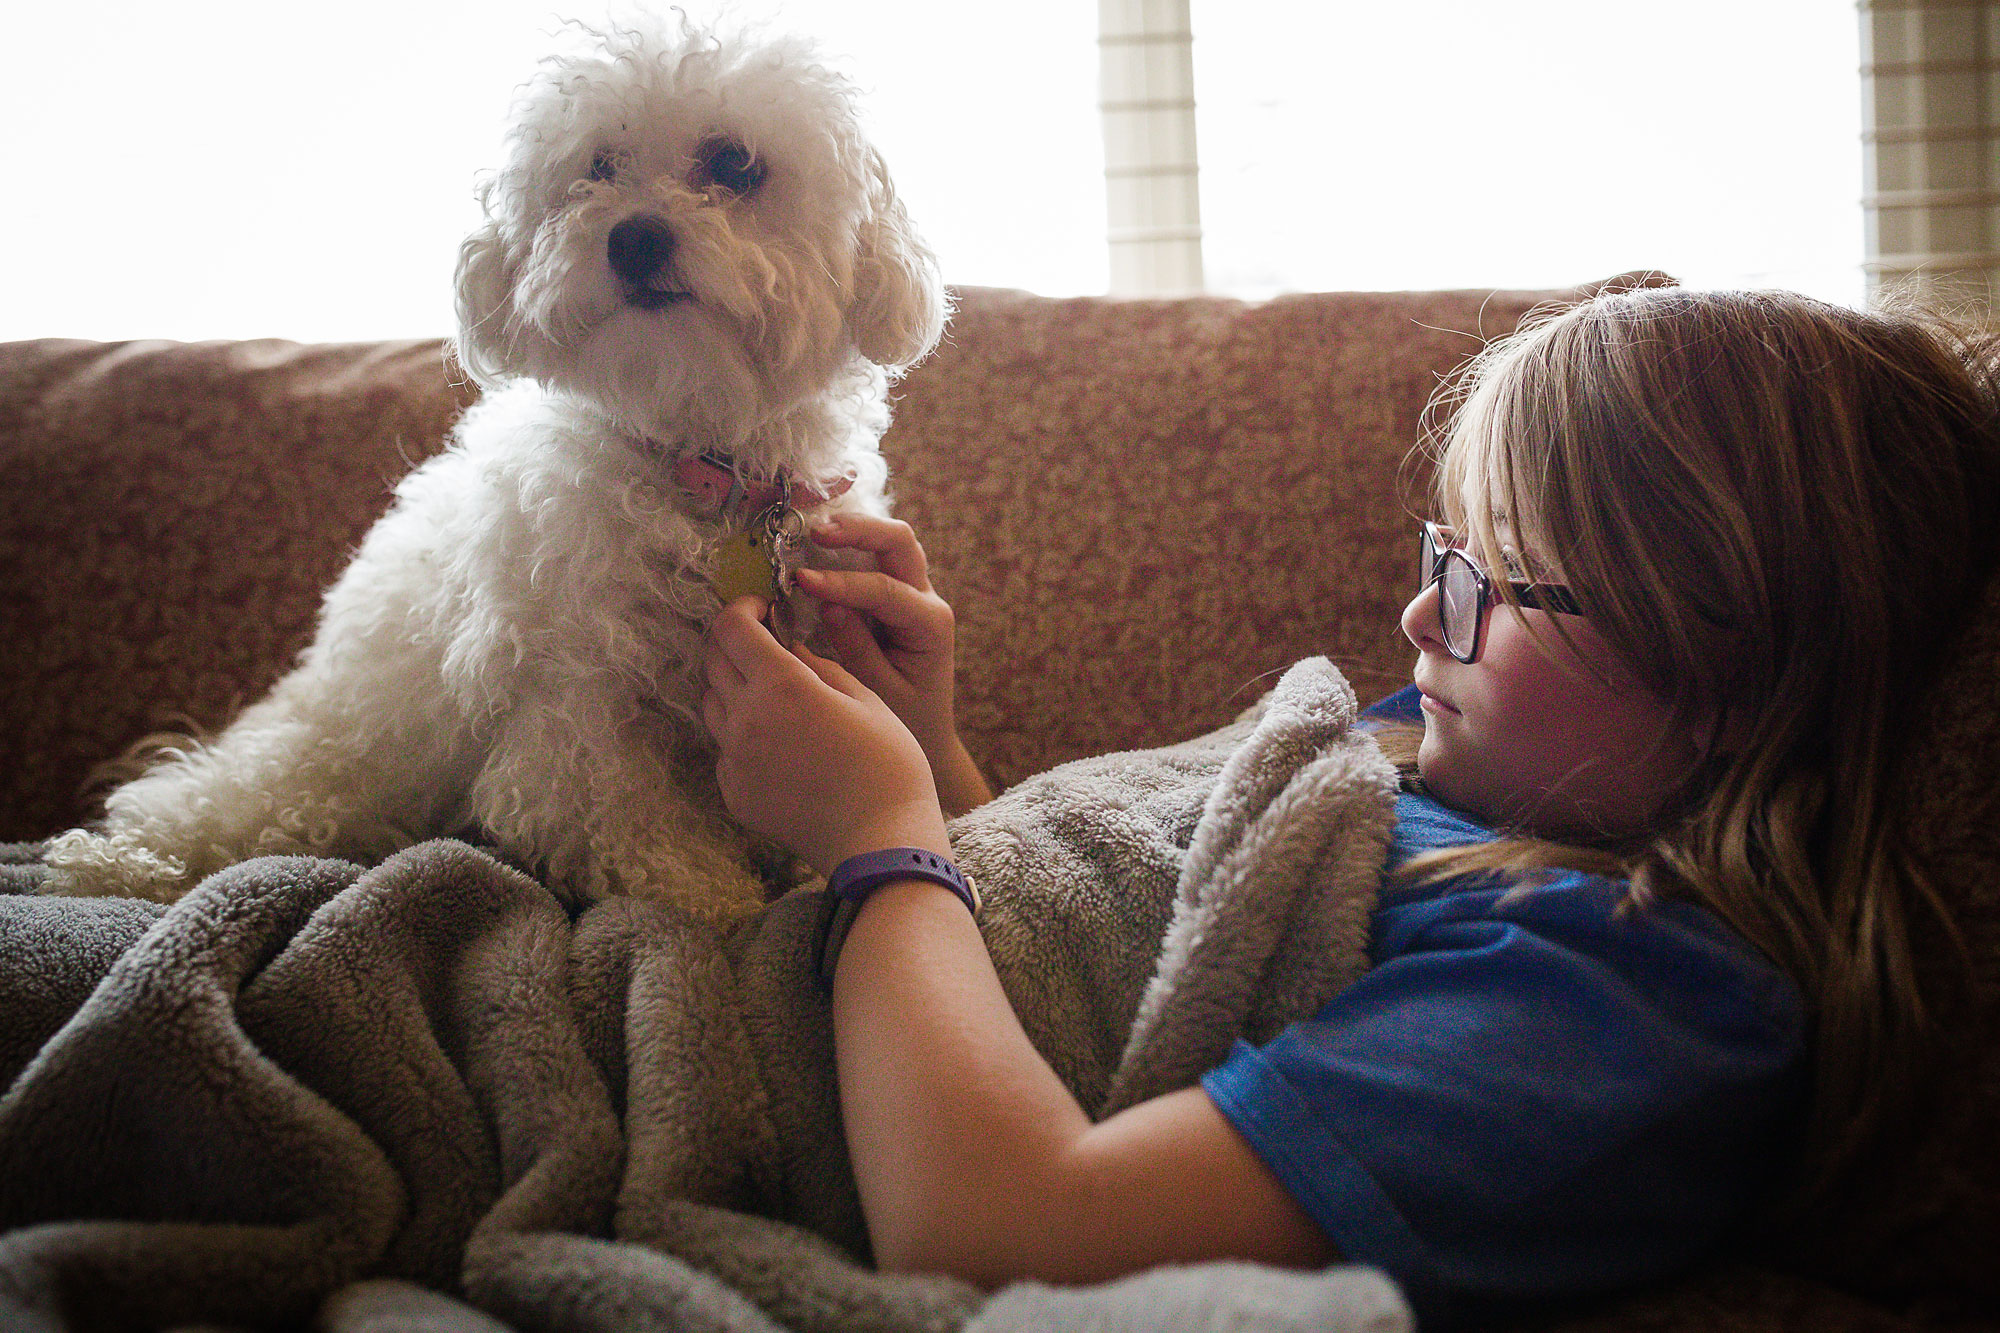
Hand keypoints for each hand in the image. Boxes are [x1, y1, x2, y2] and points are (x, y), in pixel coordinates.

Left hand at [702, 596, 949, 875]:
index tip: (761, 609)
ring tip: (772, 695)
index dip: (742, 608)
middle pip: (714, 662)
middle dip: (735, 643)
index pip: (732, 628)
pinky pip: (725, 750)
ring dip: (733, 688)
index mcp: (782, 684)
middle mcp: (747, 718)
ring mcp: (736, 760)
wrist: (881, 842)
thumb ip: (819, 665)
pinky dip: (741, 735)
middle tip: (763, 644)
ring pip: (712, 705)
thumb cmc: (888, 765)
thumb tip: (790, 649)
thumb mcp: (866, 697)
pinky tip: (779, 744)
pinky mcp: (735, 793)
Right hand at [802, 515, 993, 814]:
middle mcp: (927, 599)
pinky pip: (878, 555)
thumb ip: (857, 649)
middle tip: (815, 533)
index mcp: (930, 624)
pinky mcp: (895, 594)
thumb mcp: (882, 692)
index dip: (841, 582)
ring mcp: (914, 592)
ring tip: (814, 530)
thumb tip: (829, 605)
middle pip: (900, 543)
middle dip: (859, 530)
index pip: (885, 590)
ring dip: (855, 528)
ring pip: (892, 541)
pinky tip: (819, 540)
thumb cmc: (908, 717)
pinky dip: (850, 543)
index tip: (802, 581)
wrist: (928, 733)